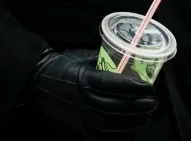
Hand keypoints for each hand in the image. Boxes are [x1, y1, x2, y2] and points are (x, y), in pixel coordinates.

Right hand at [28, 49, 156, 136]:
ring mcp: (81, 116)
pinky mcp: (78, 126)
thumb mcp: (82, 57)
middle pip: (117, 106)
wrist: (36, 81)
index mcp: (86, 79)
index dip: (135, 87)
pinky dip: (117, 136)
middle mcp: (84, 99)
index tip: (149, 86)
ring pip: (111, 123)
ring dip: (132, 121)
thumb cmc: (60, 65)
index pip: (116, 85)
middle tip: (153, 102)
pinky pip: (101, 137)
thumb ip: (104, 61)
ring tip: (146, 116)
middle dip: (138, 105)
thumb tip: (126, 62)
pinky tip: (129, 131)